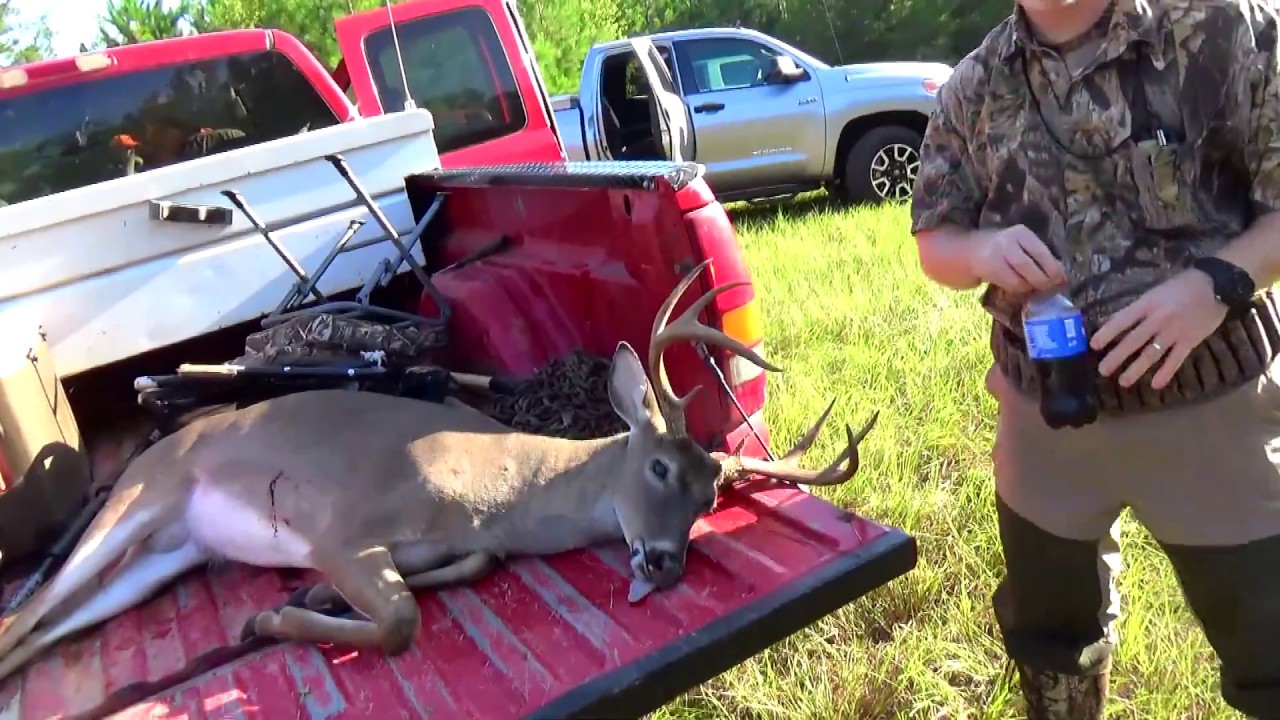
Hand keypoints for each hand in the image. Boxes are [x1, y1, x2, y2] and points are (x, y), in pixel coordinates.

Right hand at [970, 225, 1067, 292]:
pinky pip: (1010, 285)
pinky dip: (1019, 290)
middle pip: (1028, 266)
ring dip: (1030, 287)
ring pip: (1019, 279)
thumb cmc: (1004, 249)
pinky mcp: (989, 271)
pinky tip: (1022, 289)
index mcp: (1020, 233)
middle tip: (1050, 287)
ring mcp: (995, 257)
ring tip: (1036, 288)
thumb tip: (1062, 276)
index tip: (1062, 279)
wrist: (970, 251)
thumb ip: (1039, 256)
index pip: (1041, 252)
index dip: (1053, 267)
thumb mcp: (1021, 244)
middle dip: (1043, 280)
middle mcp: (1006, 242)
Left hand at [1090, 269, 1225, 389]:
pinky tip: (1155, 385)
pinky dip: (1165, 373)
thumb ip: (1139, 307)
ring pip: (1151, 354)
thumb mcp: (1156, 291)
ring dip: (1136, 369)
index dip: (1107, 333)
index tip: (1094, 345)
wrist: (1217, 285)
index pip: (1122, 320)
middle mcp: (1158, 319)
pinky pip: (1175, 360)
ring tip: (1123, 381)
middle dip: (1116, 357)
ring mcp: (1174, 332)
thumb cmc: (1183, 285)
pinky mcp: (1190, 341)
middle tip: (1102, 371)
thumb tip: (1116, 322)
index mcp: (1148, 304)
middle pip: (1133, 341)